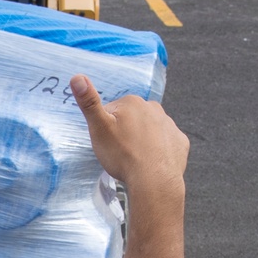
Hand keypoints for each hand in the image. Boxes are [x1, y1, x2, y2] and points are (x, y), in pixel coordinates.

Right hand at [70, 75, 187, 196]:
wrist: (154, 180)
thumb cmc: (124, 155)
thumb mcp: (99, 128)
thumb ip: (89, 102)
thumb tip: (77, 77)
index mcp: (132, 103)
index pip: (113, 110)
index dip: (107, 127)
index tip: (108, 141)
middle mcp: (154, 108)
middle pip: (133, 119)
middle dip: (126, 132)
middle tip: (120, 151)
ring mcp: (170, 125)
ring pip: (150, 130)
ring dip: (142, 140)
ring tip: (135, 159)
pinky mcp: (180, 142)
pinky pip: (166, 143)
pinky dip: (159, 151)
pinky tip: (151, 162)